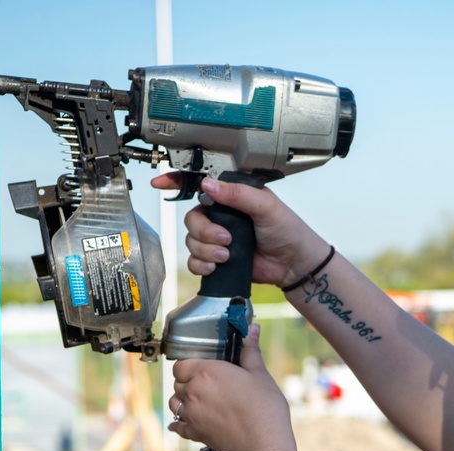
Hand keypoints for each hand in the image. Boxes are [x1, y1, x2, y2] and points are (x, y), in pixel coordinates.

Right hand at [150, 172, 329, 288]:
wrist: (294, 264)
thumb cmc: (287, 230)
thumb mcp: (266, 205)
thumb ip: (237, 194)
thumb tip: (208, 186)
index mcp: (232, 196)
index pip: (200, 185)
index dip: (176, 182)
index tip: (159, 183)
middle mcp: (221, 215)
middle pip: (191, 218)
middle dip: (204, 232)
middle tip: (226, 239)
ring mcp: (218, 237)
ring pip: (191, 240)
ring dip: (206, 250)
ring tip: (228, 255)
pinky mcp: (217, 258)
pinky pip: (195, 260)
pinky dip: (201, 264)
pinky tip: (216, 266)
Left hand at [167, 324, 292, 450]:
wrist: (264, 443)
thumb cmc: (264, 407)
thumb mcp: (260, 374)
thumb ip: (250, 351)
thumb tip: (254, 330)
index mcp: (206, 372)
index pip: (181, 364)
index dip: (189, 365)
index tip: (203, 367)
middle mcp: (193, 392)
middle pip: (177, 382)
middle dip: (188, 381)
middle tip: (206, 383)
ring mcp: (191, 414)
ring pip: (174, 403)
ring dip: (182, 400)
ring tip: (197, 400)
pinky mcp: (195, 433)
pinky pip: (177, 427)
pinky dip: (179, 424)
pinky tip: (183, 423)